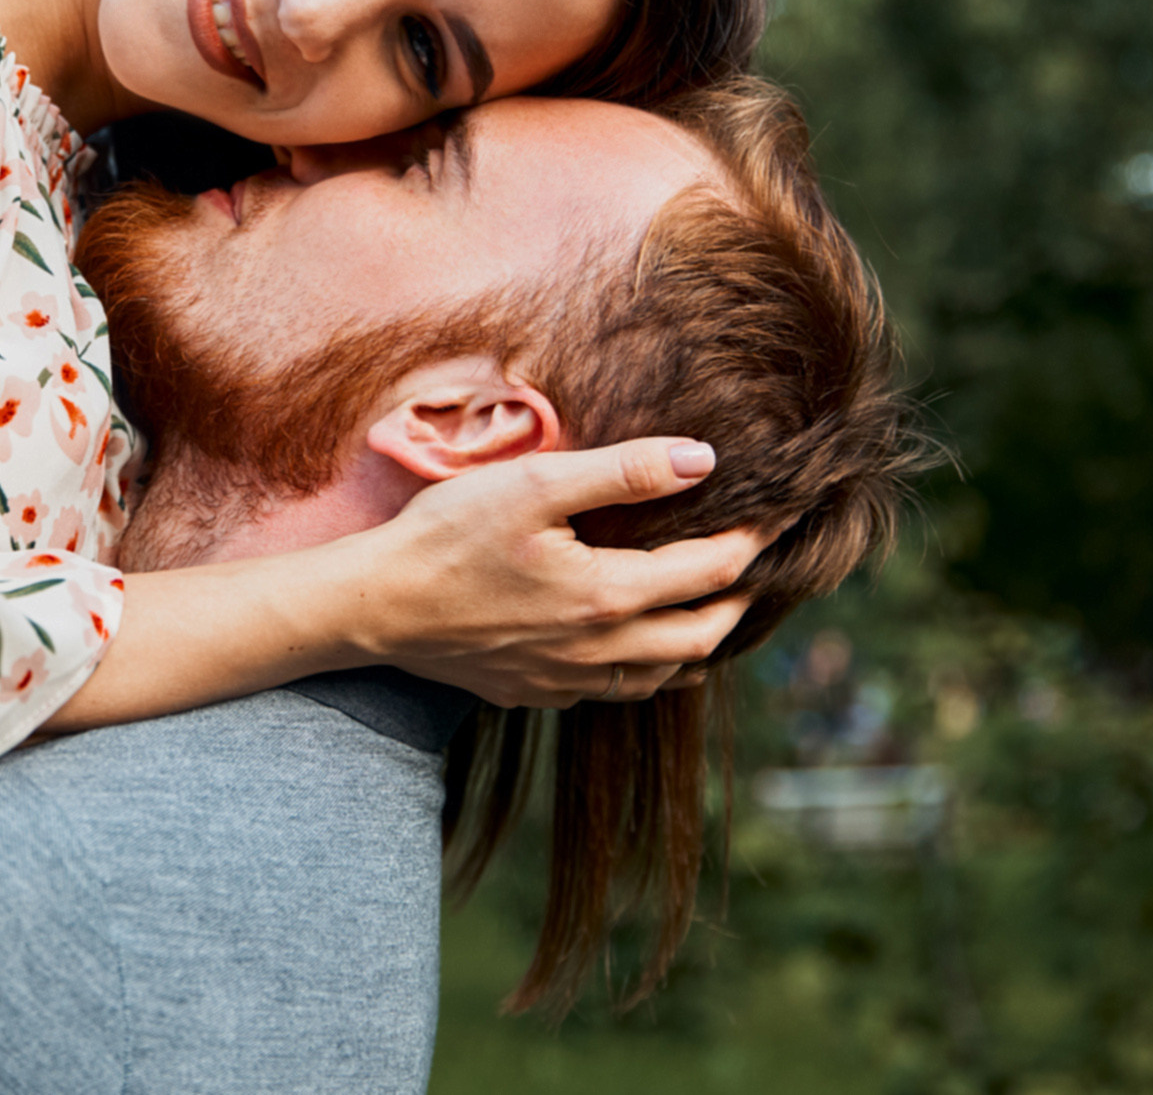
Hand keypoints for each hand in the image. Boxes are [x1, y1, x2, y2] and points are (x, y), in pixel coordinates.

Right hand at [343, 438, 765, 708]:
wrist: (374, 606)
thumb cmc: (446, 536)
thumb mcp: (535, 485)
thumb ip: (623, 472)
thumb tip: (703, 460)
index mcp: (608, 597)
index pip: (709, 572)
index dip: (752, 542)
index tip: (778, 515)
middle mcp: (600, 651)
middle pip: (702, 637)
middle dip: (739, 600)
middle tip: (755, 565)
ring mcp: (567, 681)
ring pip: (662, 674)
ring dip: (696, 640)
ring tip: (707, 605)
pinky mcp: (535, 693)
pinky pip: (614, 689)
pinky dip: (646, 664)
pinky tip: (633, 640)